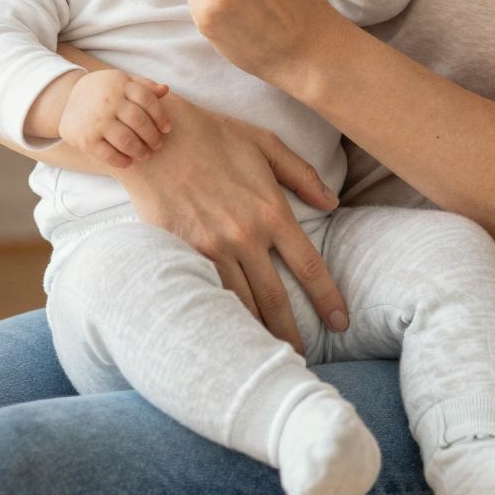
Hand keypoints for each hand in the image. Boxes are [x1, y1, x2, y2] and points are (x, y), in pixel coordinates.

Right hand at [57, 70, 171, 169]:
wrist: (66, 100)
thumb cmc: (102, 91)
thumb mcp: (121, 81)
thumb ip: (143, 85)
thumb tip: (165, 90)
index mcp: (119, 84)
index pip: (148, 100)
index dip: (161, 117)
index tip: (166, 129)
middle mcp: (108, 101)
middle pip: (139, 121)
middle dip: (152, 137)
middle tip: (157, 145)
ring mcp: (96, 121)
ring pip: (127, 140)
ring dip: (140, 151)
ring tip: (145, 154)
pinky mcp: (86, 139)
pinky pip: (109, 155)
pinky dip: (122, 161)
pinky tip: (128, 162)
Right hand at [117, 93, 348, 350]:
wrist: (153, 136)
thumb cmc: (212, 135)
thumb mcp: (265, 143)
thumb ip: (303, 174)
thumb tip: (333, 202)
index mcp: (271, 211)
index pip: (309, 267)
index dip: (328, 299)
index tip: (341, 322)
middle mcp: (245, 236)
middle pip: (276, 299)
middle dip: (292, 334)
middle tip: (302, 359)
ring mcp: (210, 248)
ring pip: (240, 304)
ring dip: (256, 333)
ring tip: (267, 355)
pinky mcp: (180, 252)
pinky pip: (206, 293)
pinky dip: (219, 316)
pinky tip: (226, 335)